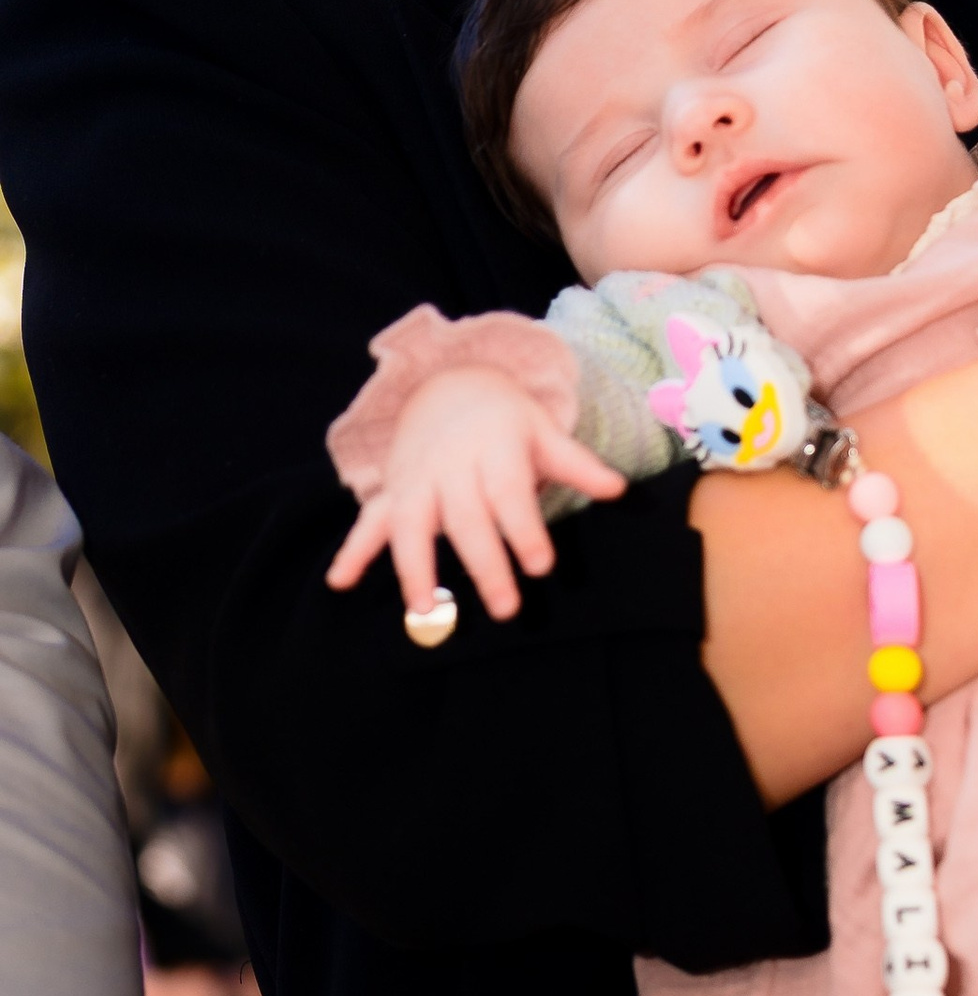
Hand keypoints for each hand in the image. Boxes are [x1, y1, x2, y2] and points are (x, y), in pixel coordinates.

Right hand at [326, 365, 624, 625]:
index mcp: (494, 450)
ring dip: (415, 568)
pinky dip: (353, 550)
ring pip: (412, 526)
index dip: (525, 529)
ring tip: (424, 610)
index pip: (509, 495)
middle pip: (466, 520)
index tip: (542, 565)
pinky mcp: (394, 492)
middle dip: (484, 564)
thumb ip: (577, 463)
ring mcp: (417, 480)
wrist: (450, 384)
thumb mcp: (544, 432)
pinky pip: (369, 521)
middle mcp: (451, 467)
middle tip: (506, 608)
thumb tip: (620, 488)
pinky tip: (340, 582)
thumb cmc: (507, 421)